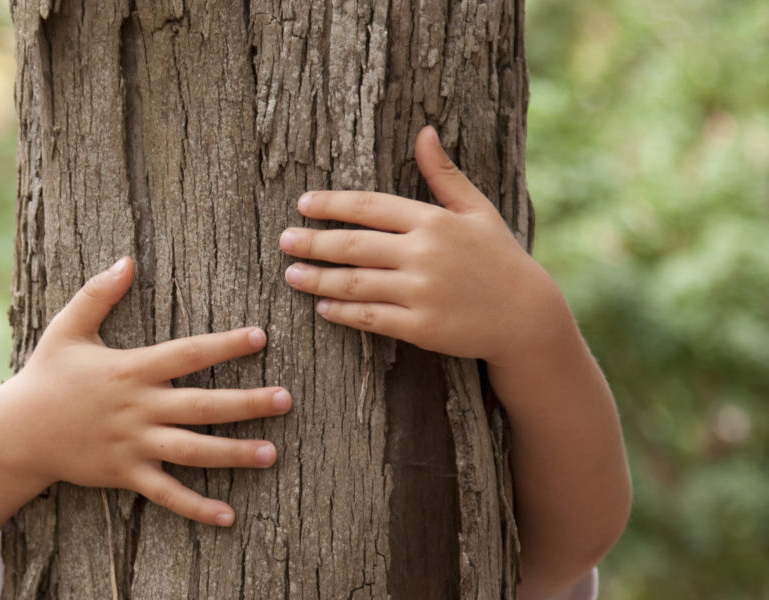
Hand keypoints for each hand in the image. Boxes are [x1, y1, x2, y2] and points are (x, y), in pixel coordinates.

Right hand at [0, 256, 291, 527]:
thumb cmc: (45, 376)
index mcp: (130, 369)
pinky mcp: (124, 474)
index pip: (187, 354)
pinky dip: (196, 507)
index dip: (224, 345)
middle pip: (202, 405)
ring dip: (234, 454)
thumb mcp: (67, 329)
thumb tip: (126, 260)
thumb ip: (97, 294)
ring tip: (272, 453)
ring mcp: (132, 444)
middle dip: (247, 403)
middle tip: (285, 399)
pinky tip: (228, 516)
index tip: (260, 337)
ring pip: (192, 450)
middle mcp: (137, 408)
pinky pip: (166, 493)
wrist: (16, 432)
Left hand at [278, 126, 570, 366]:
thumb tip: (425, 131)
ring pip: (354, 283)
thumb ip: (443, 175)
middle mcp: (424, 254)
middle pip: (353, 245)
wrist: (527, 316)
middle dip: (312, 242)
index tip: (304, 204)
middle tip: (283, 240)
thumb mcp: (477, 210)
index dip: (332, 204)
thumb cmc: (499, 258)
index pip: (370, 207)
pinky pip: (370, 317)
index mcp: (434, 221)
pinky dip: (342, 312)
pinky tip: (322, 308)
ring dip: (317, 279)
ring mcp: (421, 292)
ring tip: (291, 274)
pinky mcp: (421, 327)